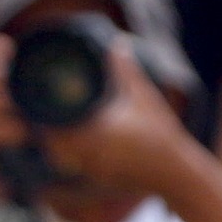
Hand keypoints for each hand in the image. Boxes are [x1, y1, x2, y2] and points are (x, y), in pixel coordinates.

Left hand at [37, 42, 197, 195]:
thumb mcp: (144, 96)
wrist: (179, 174)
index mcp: (97, 131)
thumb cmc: (162, 133)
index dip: (44, 117)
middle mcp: (92, 153)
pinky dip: (71, 158)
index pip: (55, 128)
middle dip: (47, 131)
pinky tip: (75, 145)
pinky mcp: (103, 180)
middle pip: (53, 145)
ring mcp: (96, 169)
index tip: (41, 103)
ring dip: (57, 145)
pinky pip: (77, 169)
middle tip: (45, 113)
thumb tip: (119, 41)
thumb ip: (126, 69)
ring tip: (57, 127)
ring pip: (62, 159)